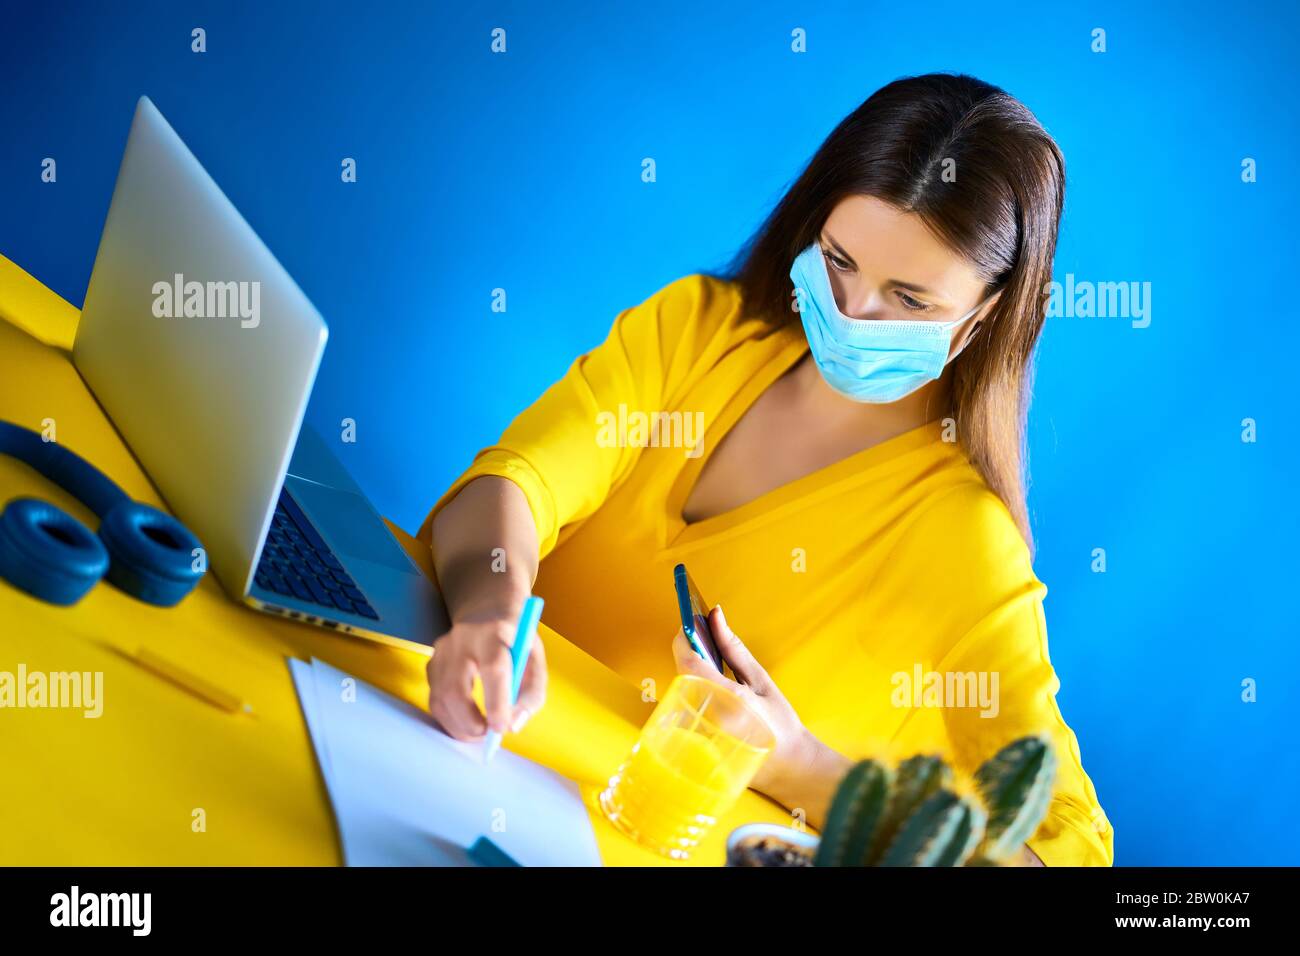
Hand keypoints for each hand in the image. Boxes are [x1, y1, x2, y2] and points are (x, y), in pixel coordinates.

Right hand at [426, 603, 547, 741]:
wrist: (487, 611)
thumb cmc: (515, 639)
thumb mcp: (535, 659)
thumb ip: (531, 693)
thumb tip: (512, 727)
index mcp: (494, 634)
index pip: (493, 669)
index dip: (497, 703)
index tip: (501, 729)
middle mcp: (462, 640)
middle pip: (456, 689)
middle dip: (470, 722)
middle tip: (488, 736)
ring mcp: (442, 652)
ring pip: (440, 699)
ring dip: (459, 726)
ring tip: (480, 732)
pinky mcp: (431, 664)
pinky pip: (435, 700)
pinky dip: (450, 719)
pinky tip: (466, 721)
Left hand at [671, 605, 809, 795]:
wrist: (788, 768)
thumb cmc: (779, 724)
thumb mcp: (761, 680)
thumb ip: (734, 648)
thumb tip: (715, 616)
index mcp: (727, 698)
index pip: (688, 661)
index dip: (683, 638)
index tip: (689, 624)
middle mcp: (708, 716)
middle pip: (680, 673)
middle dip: (687, 652)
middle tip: (703, 641)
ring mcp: (698, 732)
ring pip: (680, 688)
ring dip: (689, 671)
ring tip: (711, 666)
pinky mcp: (694, 740)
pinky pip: (684, 705)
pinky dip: (692, 689)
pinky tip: (710, 689)